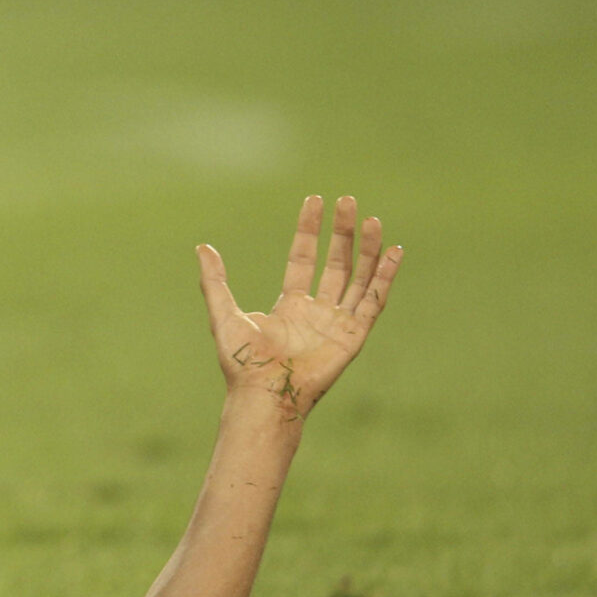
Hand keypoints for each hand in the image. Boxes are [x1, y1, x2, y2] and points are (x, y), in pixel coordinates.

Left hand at [196, 195, 402, 419]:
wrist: (264, 395)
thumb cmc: (242, 363)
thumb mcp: (224, 314)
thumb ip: (215, 281)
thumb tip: (201, 247)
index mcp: (290, 306)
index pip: (304, 258)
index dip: (309, 230)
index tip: (314, 201)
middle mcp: (317, 311)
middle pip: (335, 263)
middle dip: (341, 233)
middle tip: (346, 201)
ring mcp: (337, 323)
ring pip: (358, 277)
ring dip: (367, 249)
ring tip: (371, 219)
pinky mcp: (354, 336)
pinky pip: (374, 301)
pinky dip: (385, 277)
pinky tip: (395, 251)